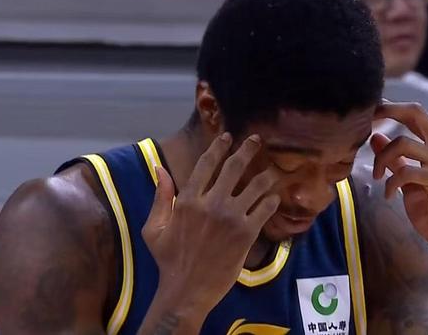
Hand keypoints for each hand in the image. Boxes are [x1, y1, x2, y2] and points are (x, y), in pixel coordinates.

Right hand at [142, 133, 280, 313]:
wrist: (187, 290)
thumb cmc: (169, 260)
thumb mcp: (154, 228)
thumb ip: (160, 196)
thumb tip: (159, 168)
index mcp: (188, 200)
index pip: (206, 163)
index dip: (218, 147)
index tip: (227, 137)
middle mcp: (211, 203)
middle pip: (234, 167)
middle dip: (247, 150)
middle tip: (256, 140)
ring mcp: (231, 217)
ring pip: (255, 186)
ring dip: (266, 174)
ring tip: (273, 169)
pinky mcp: (247, 233)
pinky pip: (265, 209)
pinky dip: (271, 200)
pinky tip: (274, 198)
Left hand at [370, 102, 427, 261]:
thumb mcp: (408, 180)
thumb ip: (395, 158)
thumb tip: (375, 137)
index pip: (416, 113)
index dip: (392, 108)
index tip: (370, 111)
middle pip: (416, 113)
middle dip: (387, 112)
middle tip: (366, 122)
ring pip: (404, 142)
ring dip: (381, 158)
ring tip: (376, 176)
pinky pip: (406, 171)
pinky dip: (391, 182)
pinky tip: (388, 195)